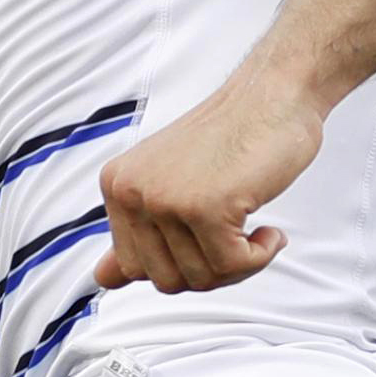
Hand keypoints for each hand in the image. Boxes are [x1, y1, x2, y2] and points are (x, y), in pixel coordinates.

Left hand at [92, 77, 323, 292]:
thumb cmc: (231, 139)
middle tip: (239, 240)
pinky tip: (270, 231)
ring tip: (255, 229)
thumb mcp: (171, 182)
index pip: (134, 268)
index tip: (210, 240)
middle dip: (210, 272)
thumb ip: (136, 232)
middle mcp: (132, 192)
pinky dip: (260, 256)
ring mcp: (166, 199)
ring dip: (241, 264)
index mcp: (116, 186)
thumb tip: (101, 280)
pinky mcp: (205, 207)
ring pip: (201, 278)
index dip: (180, 266)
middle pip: (166, 281)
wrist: (274, 95)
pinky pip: (233, 266)